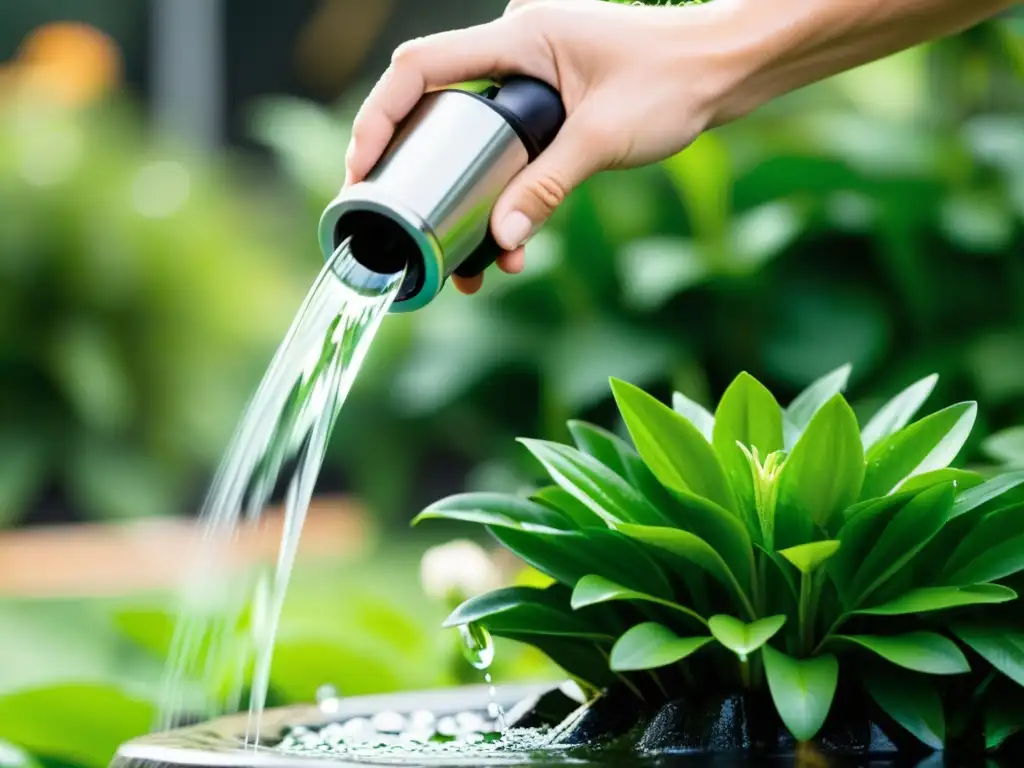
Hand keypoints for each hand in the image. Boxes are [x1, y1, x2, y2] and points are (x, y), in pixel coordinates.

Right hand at [343, 0, 734, 293]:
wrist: (723, 71)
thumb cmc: (672, 81)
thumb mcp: (602, 138)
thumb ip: (548, 187)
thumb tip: (503, 240)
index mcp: (517, 39)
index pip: (421, 68)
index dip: (380, 116)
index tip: (363, 169)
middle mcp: (514, 56)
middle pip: (434, 110)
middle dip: (413, 172)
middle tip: (398, 223)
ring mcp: (530, 85)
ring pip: (470, 143)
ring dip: (461, 200)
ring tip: (465, 261)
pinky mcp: (549, 113)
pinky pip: (506, 156)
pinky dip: (503, 199)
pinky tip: (512, 246)